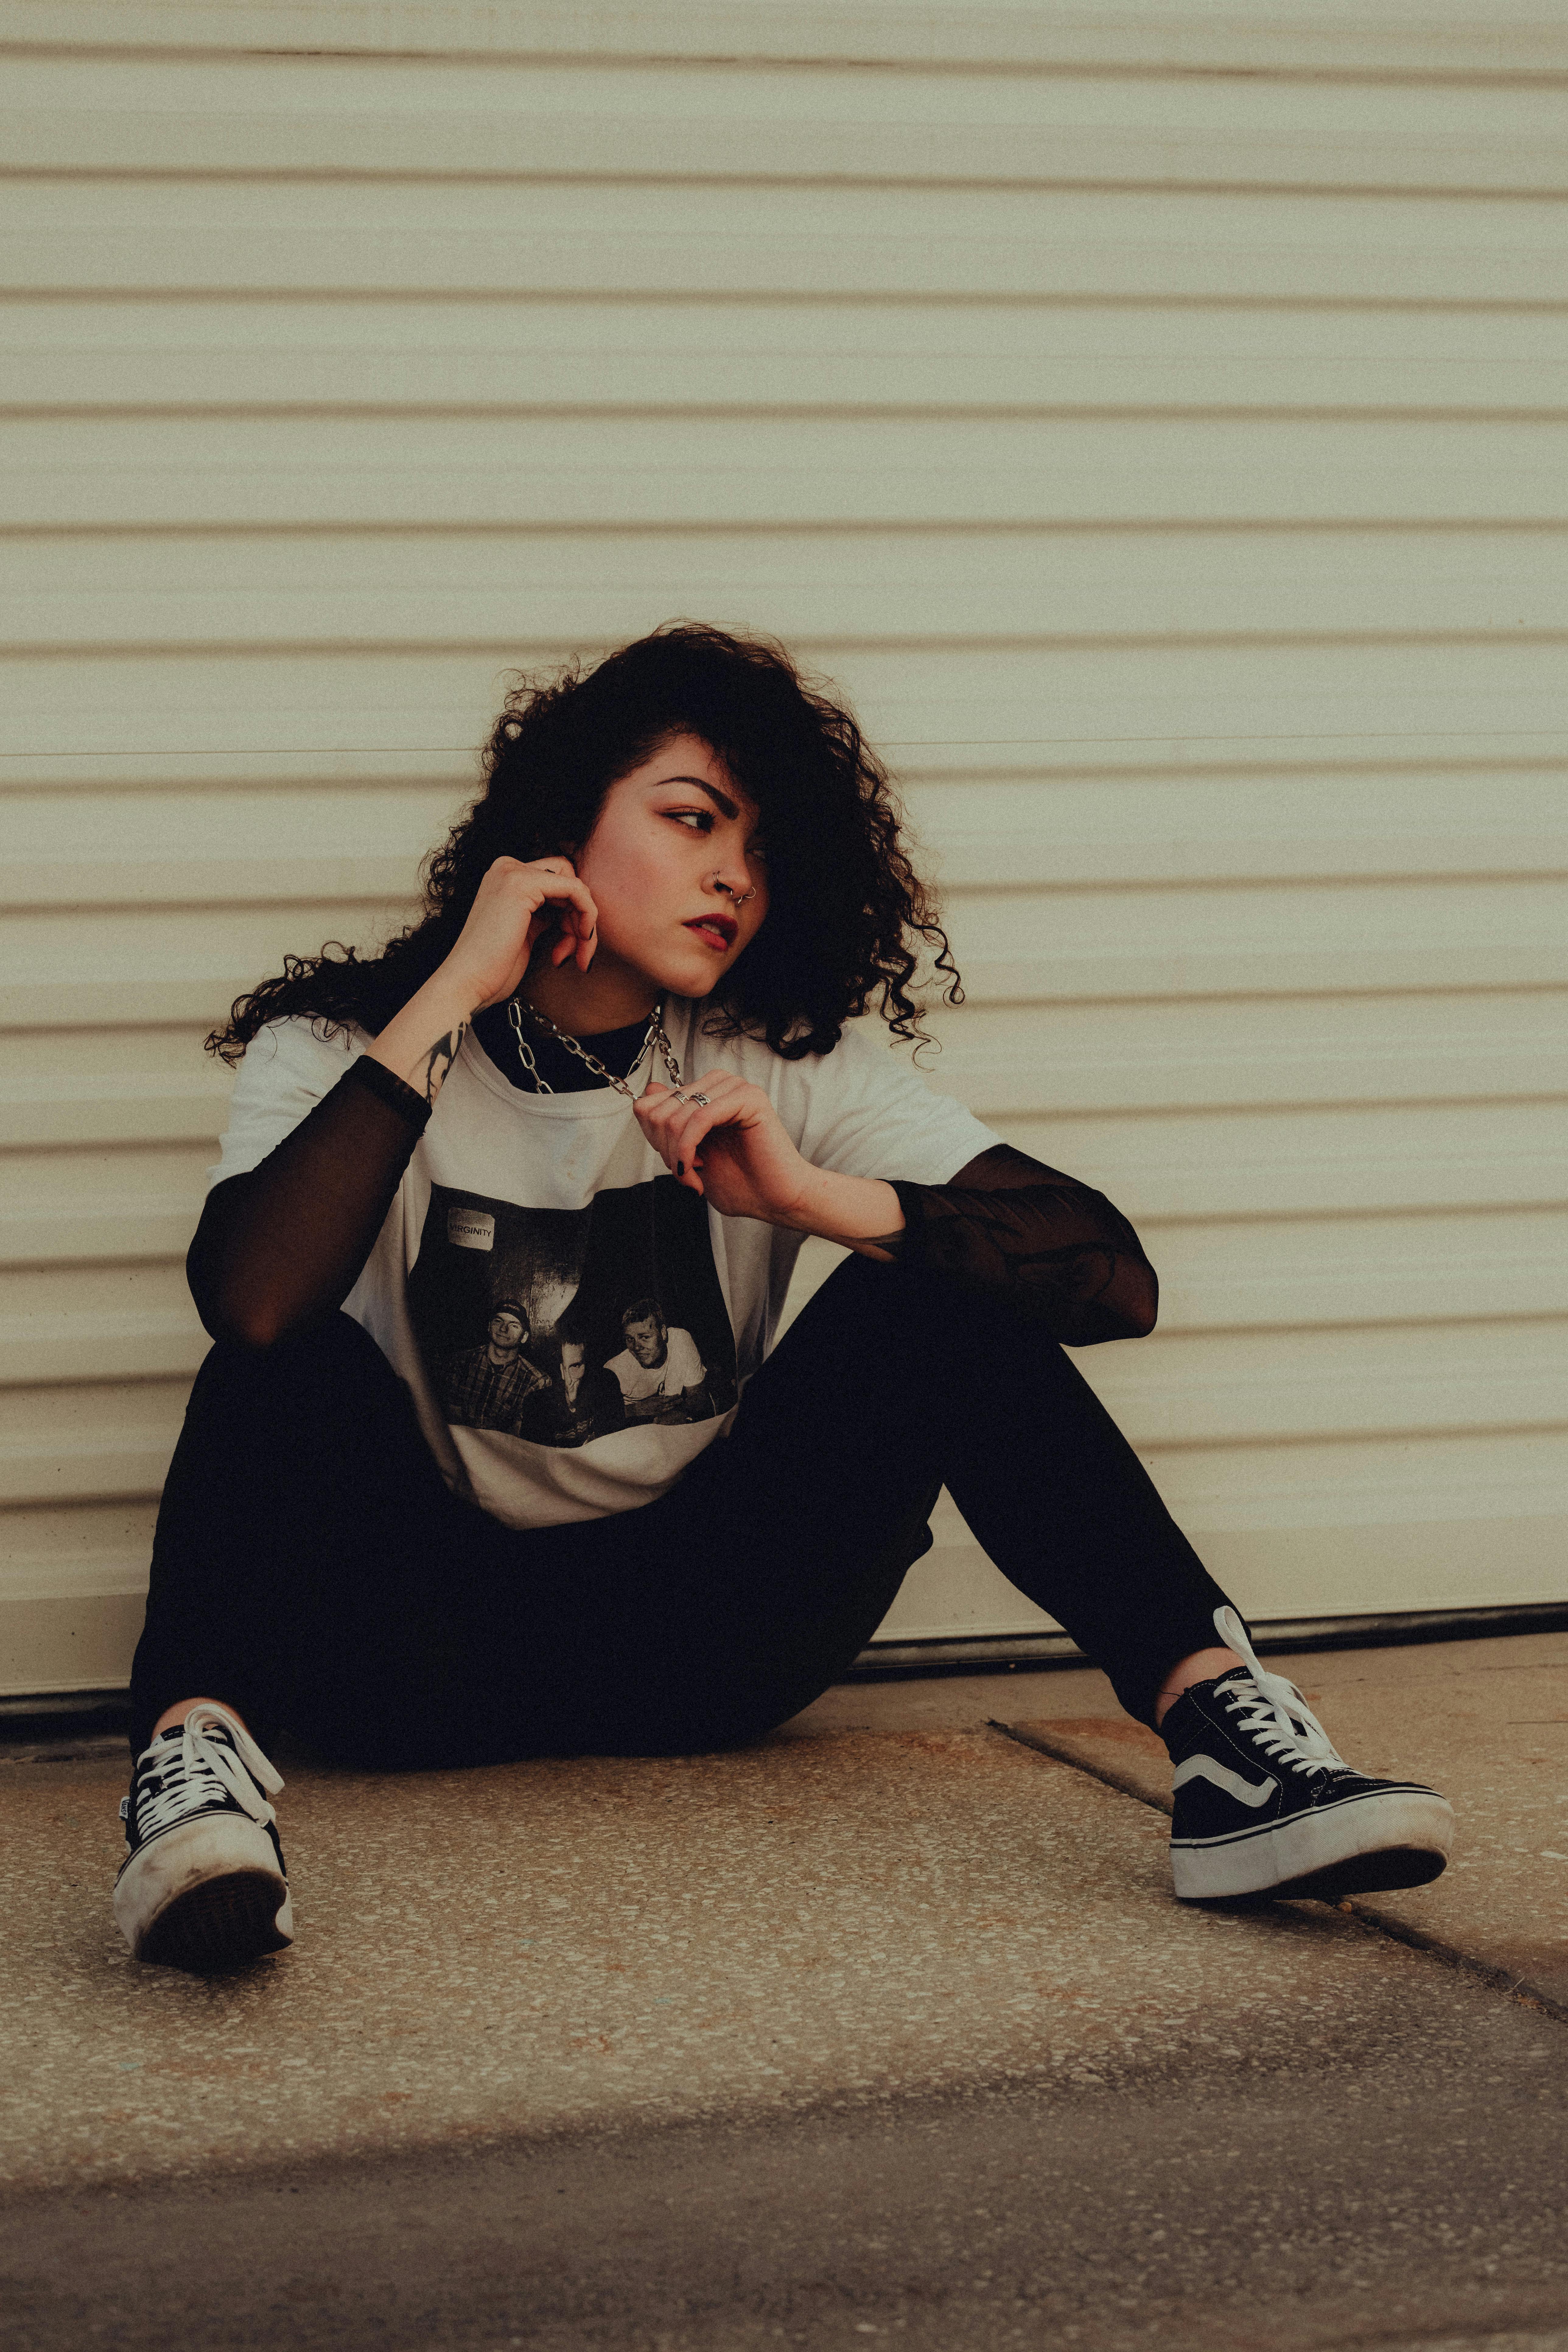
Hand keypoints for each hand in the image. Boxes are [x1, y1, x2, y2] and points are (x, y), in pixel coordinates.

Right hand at [440, 855, 598, 1011]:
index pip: (560, 880)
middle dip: (581, 918)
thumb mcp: (524, 930)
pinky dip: (588, 917)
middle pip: (570, 881)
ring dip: (585, 925)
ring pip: (577, 887)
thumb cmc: (495, 967)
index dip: (573, 913)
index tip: (569, 947)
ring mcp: (513, 872)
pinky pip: (577, 890)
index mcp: (506, 876)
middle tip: (576, 952)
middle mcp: (508, 867)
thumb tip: (577, 906)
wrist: (468, 983)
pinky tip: (577, 945)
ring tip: (574, 956)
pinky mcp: (522, 884)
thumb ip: (544, 911)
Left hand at [634, 1072, 811, 1224]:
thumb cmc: (740, 1183)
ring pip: (677, 1116)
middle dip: (666, 1151)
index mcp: (704, 1095)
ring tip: (695, 1177)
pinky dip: (689, 1148)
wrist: (776, 1200)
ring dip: (678, 1156)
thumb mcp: (689, 1154)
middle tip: (687, 1175)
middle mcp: (718, 1085)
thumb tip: (649, 1090)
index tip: (677, 1165)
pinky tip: (698, 1169)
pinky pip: (699, 1118)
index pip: (650, 1104)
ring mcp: (735, 1087)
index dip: (654, 1140)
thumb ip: (669, 1125)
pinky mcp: (748, 1097)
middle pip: (659, 1110)